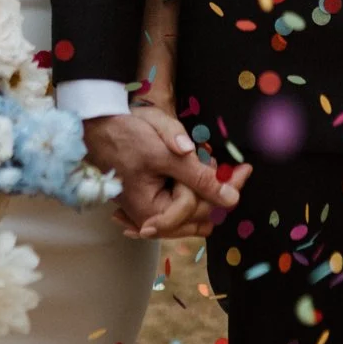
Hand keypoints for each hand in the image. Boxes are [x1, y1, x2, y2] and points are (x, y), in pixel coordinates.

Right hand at [82, 109, 238, 239]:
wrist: (98, 125)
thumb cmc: (125, 135)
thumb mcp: (165, 153)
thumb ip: (199, 177)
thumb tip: (231, 199)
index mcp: (151, 211)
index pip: (197, 208)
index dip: (223, 189)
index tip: (245, 169)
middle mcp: (150, 218)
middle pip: (197, 213)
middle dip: (214, 187)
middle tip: (235, 165)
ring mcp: (150, 211)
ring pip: (192, 211)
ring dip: (205, 187)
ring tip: (209, 161)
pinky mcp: (152, 201)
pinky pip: (181, 203)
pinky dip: (193, 187)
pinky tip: (199, 168)